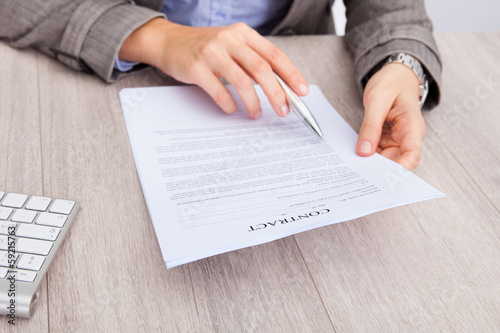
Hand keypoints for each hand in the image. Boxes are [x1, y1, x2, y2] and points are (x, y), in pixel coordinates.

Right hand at [118, 18, 308, 118]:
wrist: (168, 41)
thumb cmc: (205, 48)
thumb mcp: (232, 46)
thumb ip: (253, 61)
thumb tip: (280, 87)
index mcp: (243, 34)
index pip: (274, 55)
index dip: (291, 74)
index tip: (302, 92)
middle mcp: (230, 39)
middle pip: (262, 69)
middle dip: (277, 93)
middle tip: (284, 110)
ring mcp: (212, 52)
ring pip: (242, 80)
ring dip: (254, 102)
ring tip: (256, 114)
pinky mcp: (196, 66)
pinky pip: (219, 90)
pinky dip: (229, 103)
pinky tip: (232, 109)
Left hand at [356, 63, 424, 169]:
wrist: (394, 74)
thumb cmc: (391, 82)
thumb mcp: (377, 100)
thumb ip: (371, 126)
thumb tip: (364, 151)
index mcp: (411, 127)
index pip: (412, 155)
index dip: (399, 169)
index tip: (382, 175)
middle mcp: (406, 136)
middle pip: (395, 161)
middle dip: (378, 168)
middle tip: (358, 172)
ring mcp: (396, 138)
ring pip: (384, 158)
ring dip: (370, 162)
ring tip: (353, 165)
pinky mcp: (386, 137)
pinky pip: (377, 151)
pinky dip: (367, 153)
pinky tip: (354, 156)